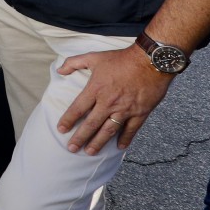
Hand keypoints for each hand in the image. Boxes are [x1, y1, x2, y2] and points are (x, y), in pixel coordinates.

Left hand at [55, 45, 172, 154]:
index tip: (61, 129)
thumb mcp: (94, 57)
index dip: (68, 120)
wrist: (150, 60)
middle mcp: (108, 102)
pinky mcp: (140, 112)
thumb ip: (73, 63)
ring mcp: (125, 109)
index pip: (78, 108)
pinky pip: (131, 129)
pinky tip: (119, 147)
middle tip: (72, 148)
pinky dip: (125, 139)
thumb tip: (59, 70)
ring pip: (109, 130)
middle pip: (91, 124)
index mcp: (96, 89)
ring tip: (90, 152)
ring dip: (99, 142)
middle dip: (80, 138)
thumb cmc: (121, 58)